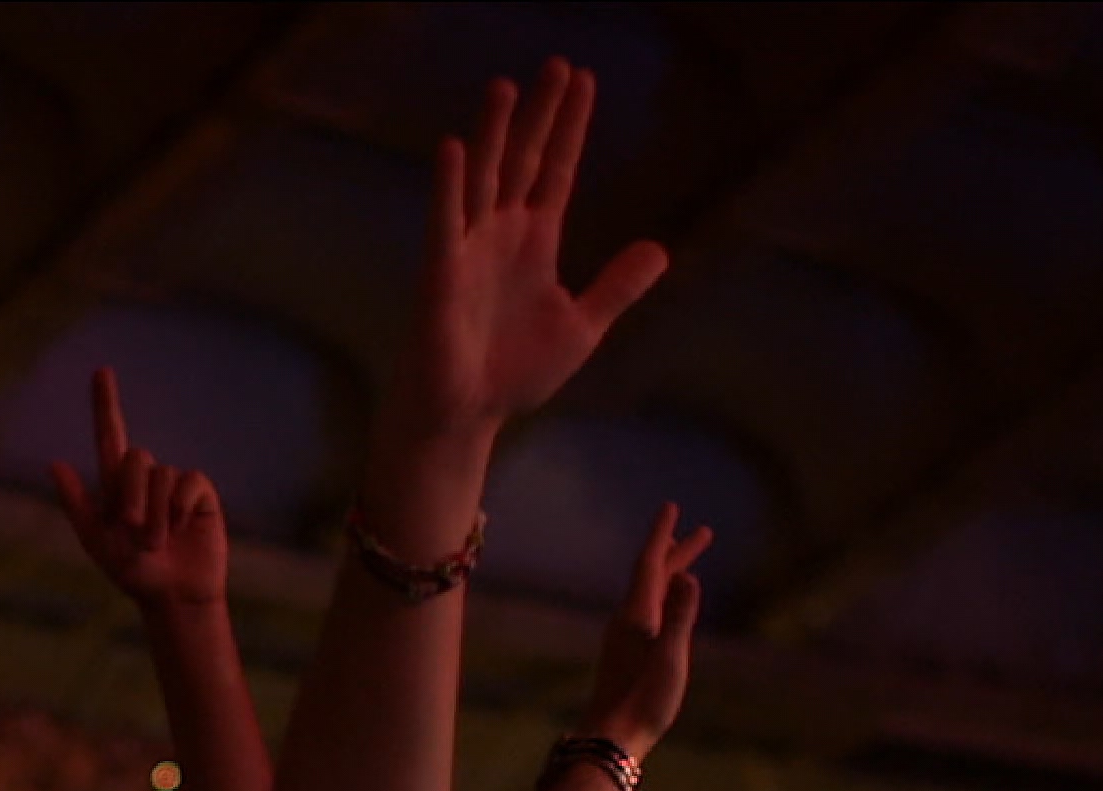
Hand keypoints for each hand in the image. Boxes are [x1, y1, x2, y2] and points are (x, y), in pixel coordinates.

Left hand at [48, 369, 229, 610]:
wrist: (173, 596)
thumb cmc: (133, 574)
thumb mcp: (97, 542)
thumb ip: (76, 504)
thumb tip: (54, 463)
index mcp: (117, 486)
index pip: (110, 436)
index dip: (105, 403)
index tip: (101, 371)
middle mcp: (146, 479)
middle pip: (135, 457)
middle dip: (132, 496)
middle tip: (137, 534)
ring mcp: (174, 485)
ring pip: (161, 475)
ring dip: (156, 515)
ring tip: (159, 543)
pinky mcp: (200, 494)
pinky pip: (188, 482)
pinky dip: (179, 506)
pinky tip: (182, 527)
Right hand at [398, 61, 669, 439]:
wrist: (466, 414)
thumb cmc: (513, 373)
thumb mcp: (581, 326)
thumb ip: (616, 286)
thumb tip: (660, 250)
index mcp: (535, 242)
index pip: (556, 170)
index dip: (571, 127)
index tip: (584, 81)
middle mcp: (501, 234)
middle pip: (523, 160)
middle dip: (540, 115)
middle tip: (556, 65)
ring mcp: (469, 249)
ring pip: (484, 179)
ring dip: (494, 134)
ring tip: (506, 87)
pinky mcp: (442, 274)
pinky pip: (446, 223)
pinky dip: (450, 186)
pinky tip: (455, 148)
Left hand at [585, 502, 712, 756]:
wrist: (611, 737)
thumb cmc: (643, 702)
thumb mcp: (670, 658)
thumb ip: (681, 617)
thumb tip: (689, 577)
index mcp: (637, 616)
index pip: (651, 564)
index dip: (662, 535)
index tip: (672, 507)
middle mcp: (628, 621)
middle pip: (654, 576)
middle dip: (676, 552)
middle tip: (702, 531)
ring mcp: (626, 637)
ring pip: (651, 594)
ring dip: (670, 574)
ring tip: (685, 561)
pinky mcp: (628, 654)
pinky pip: (650, 612)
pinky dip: (665, 598)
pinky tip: (670, 608)